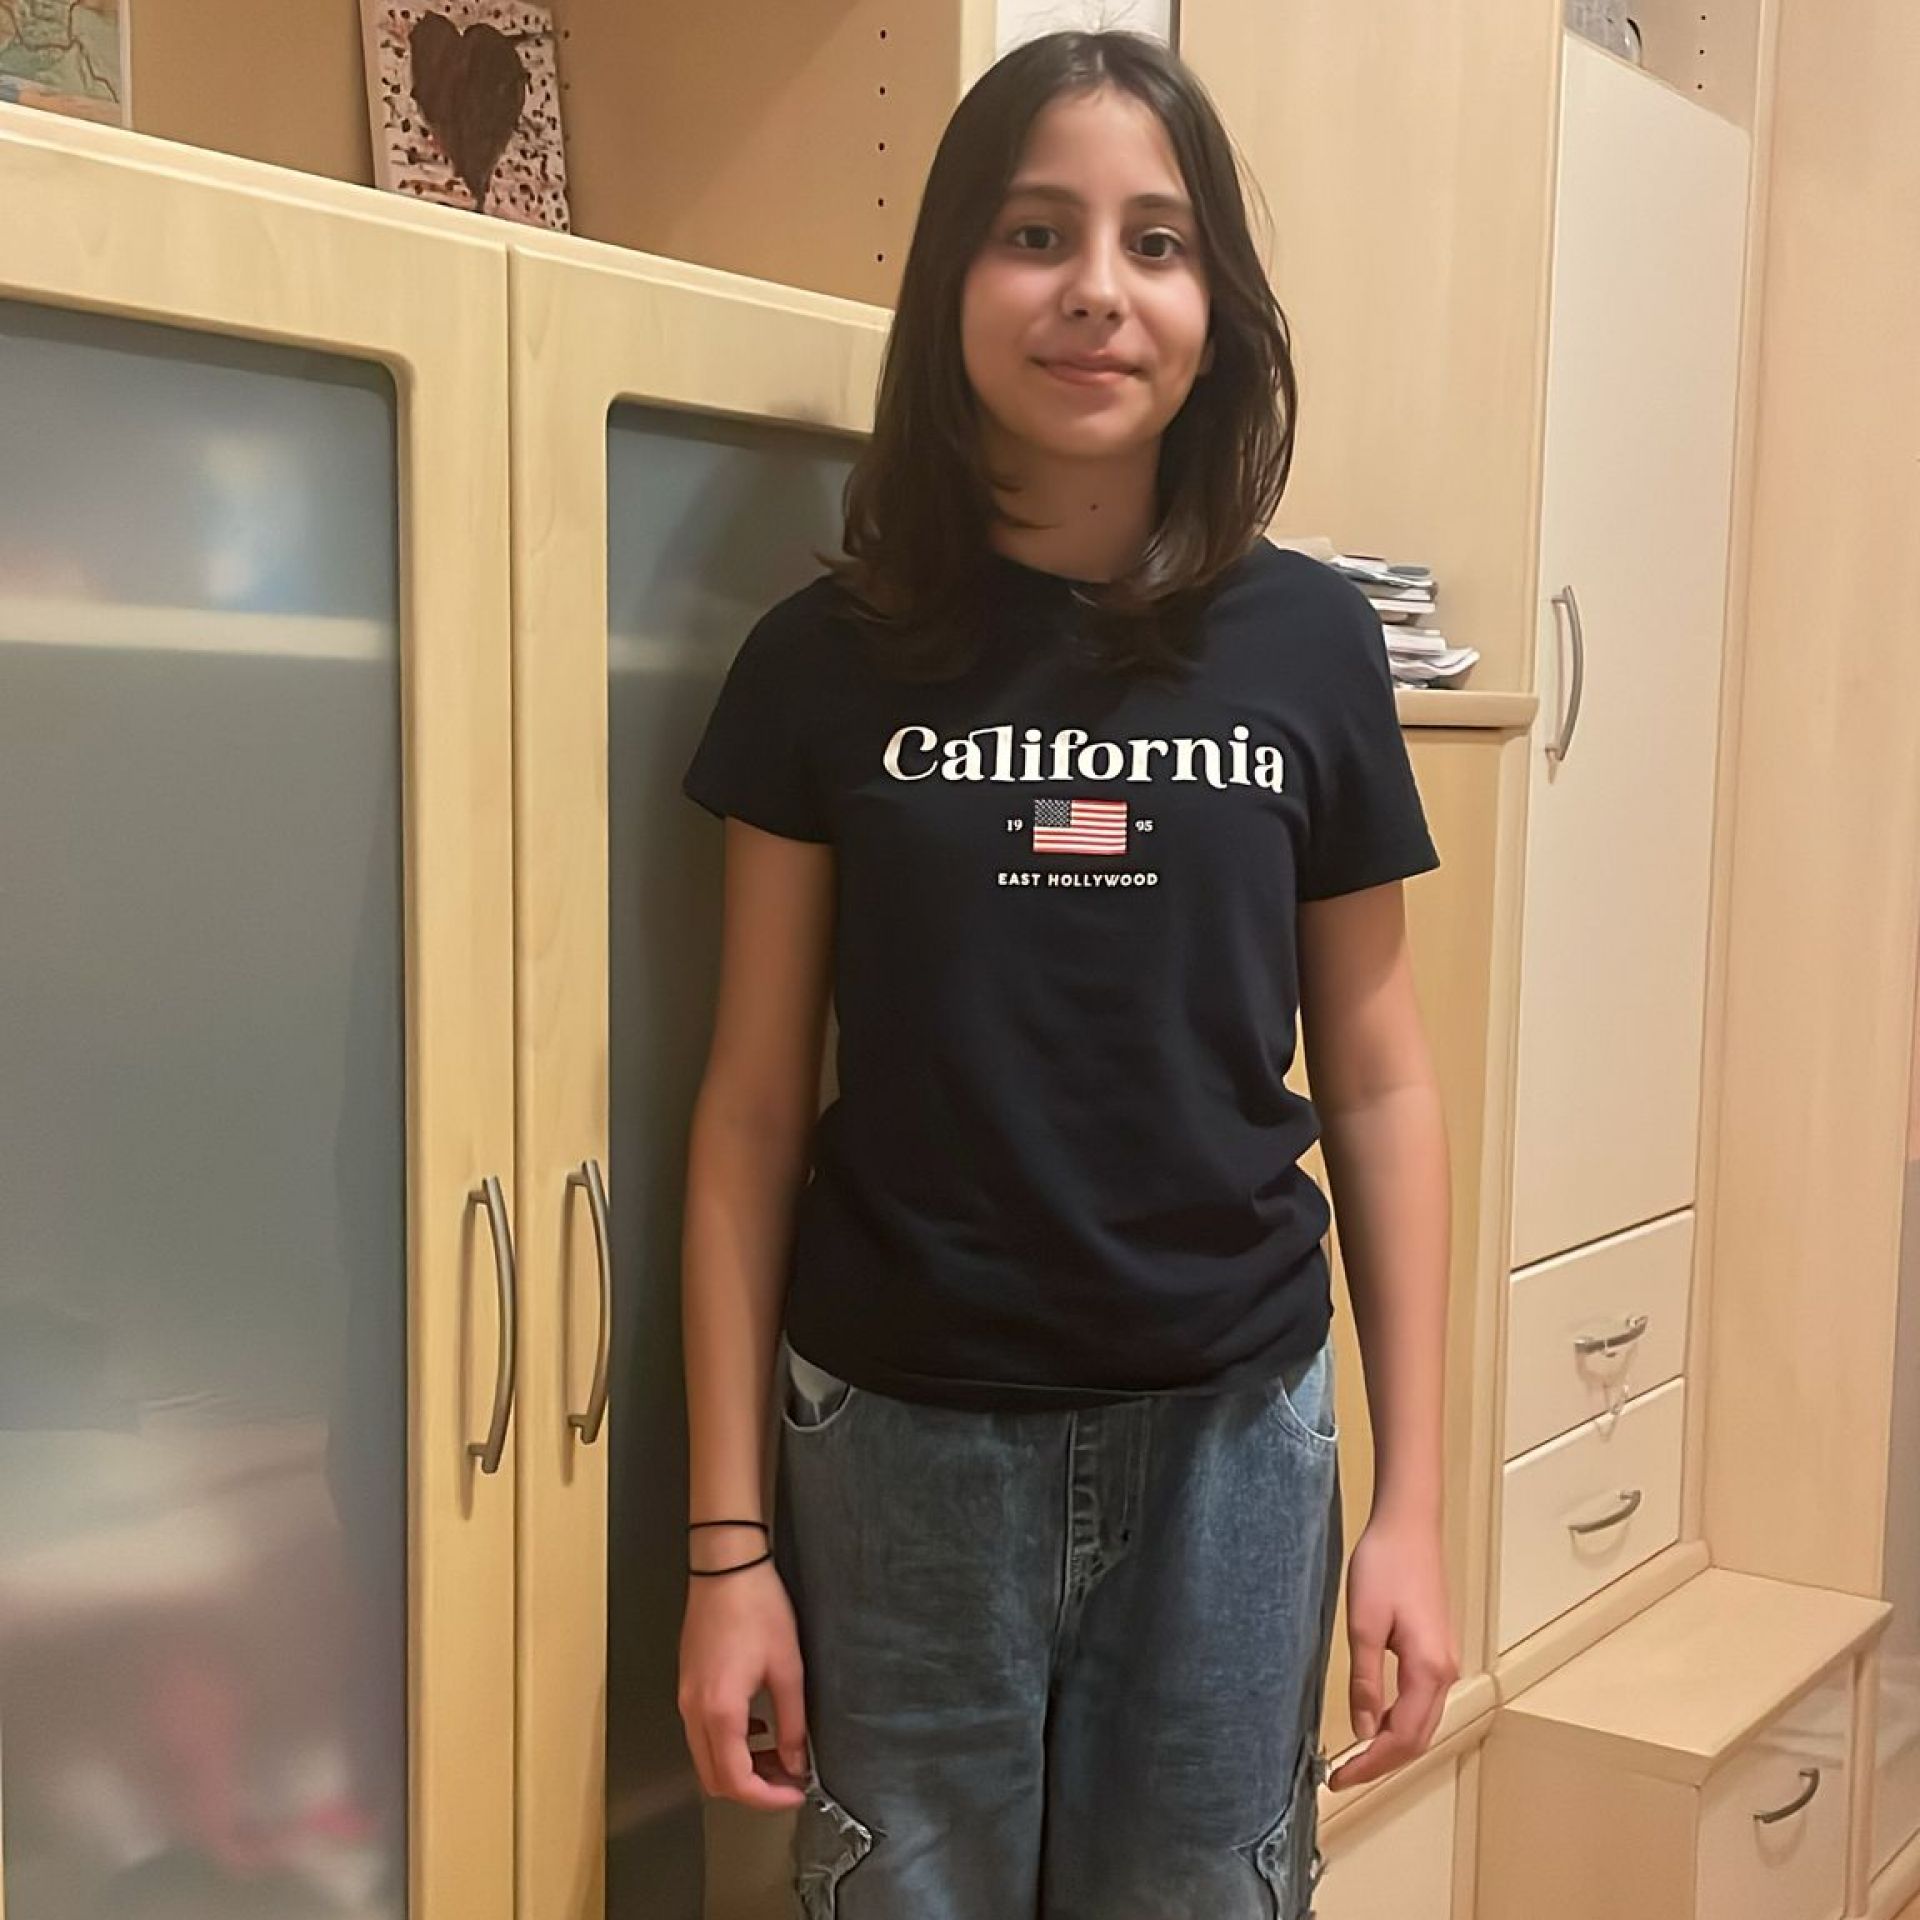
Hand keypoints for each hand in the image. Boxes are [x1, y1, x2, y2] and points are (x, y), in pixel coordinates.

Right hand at [678, 1560, 811, 1809]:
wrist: (725, 1565)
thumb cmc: (758, 1608)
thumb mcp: (787, 1667)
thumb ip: (792, 1722)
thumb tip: (796, 1762)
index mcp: (719, 1711)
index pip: (735, 1781)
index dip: (767, 1798)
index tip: (796, 1793)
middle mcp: (693, 1711)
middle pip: (714, 1778)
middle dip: (752, 1789)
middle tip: (788, 1778)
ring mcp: (685, 1697)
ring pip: (705, 1757)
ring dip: (739, 1767)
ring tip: (778, 1755)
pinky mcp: (687, 1683)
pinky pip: (701, 1732)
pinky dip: (727, 1744)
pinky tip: (757, 1726)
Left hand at [1328, 1506, 1458, 1790]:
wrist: (1408, 1524)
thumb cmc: (1385, 1564)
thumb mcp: (1364, 1624)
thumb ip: (1364, 1680)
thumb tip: (1361, 1729)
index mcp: (1428, 1669)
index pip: (1401, 1737)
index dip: (1371, 1765)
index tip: (1340, 1779)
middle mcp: (1445, 1671)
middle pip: (1417, 1738)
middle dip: (1381, 1763)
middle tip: (1343, 1776)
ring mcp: (1445, 1661)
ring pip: (1422, 1722)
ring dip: (1391, 1744)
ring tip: (1355, 1757)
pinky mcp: (1437, 1649)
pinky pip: (1422, 1702)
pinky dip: (1399, 1722)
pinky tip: (1374, 1720)